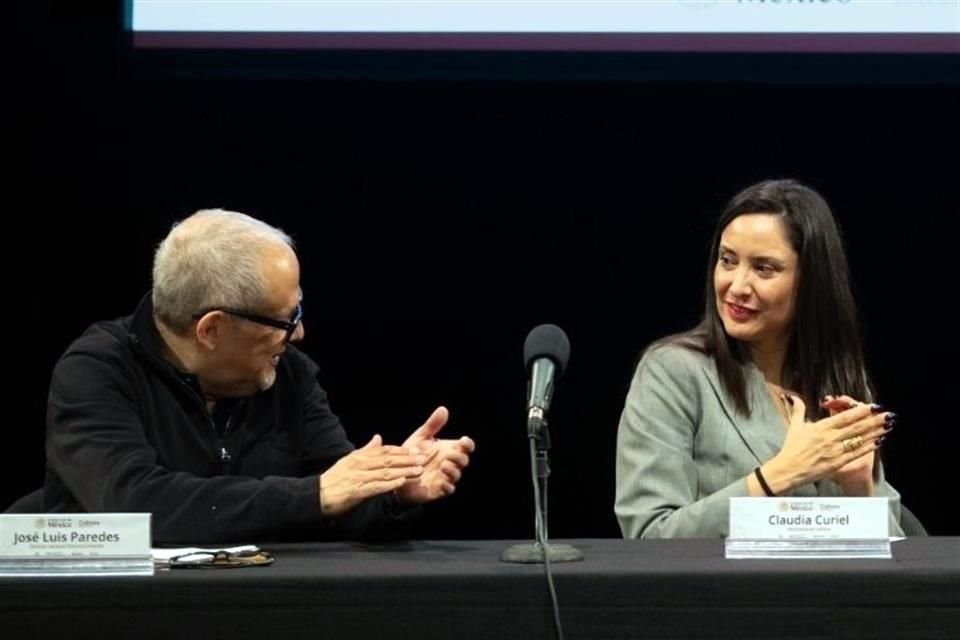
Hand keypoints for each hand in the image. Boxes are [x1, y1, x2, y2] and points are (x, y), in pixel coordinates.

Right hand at [319, 435, 424, 515]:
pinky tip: (401, 483)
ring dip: (404, 471)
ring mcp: (358, 477)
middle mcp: (360, 464)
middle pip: (388, 459)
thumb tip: (378, 437)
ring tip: (419, 471)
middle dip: (407, 459)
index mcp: (359, 456)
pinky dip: (390, 484)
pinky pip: (377, 486)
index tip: (417, 450)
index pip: (385, 451)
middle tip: (424, 458)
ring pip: (385, 472)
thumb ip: (366, 450)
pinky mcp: (357, 491)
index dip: (402, 450)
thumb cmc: (335, 479)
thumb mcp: (350, 460)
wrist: (317, 496)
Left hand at [395, 406, 475, 504]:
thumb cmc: (412, 455)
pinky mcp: (439, 490)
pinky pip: (449, 489)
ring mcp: (445, 477)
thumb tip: (443, 409)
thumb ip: (432, 425)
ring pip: (457, 474)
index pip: (466, 447)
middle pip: (464, 460)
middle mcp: (450, 463)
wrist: (398, 474)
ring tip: (443, 464)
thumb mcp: (420, 438)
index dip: (468, 444)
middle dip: (459, 457)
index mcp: (449, 449)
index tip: (463, 440)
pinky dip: (447, 485)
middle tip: (449, 454)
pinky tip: (441, 481)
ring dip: (453, 470)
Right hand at [760, 394, 891, 494]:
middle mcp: (830, 438)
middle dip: (874, 420)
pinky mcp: (838, 463)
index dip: (860, 411)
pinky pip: (857, 453)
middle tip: (887, 414)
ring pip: (859, 439)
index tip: (872, 406)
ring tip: (888, 426)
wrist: (788, 470)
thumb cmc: (791, 449)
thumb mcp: (794, 427)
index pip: (844, 417)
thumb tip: (794, 397)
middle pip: (856, 427)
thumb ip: (798, 410)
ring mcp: (835, 451)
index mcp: (821, 428)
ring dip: (875, 432)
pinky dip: (869, 447)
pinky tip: (879, 441)